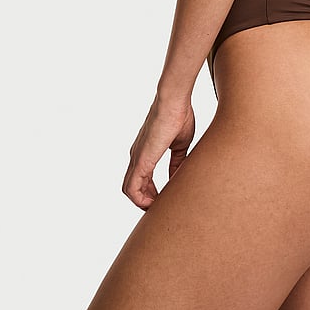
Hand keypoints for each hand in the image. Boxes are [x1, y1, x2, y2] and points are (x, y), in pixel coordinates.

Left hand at [122, 95, 195, 209]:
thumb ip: (176, 162)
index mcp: (145, 151)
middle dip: (145, 200)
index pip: (141, 179)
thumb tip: (177, 177)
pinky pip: (132, 188)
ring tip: (158, 208)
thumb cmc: (179, 115)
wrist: (174, 101)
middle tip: (161, 206)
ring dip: (142, 202)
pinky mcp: (141, 161)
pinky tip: (155, 202)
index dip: (150, 192)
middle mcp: (136, 156)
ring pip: (129, 190)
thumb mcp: (180, 144)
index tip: (163, 197)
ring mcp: (137, 158)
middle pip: (132, 187)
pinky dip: (140, 199)